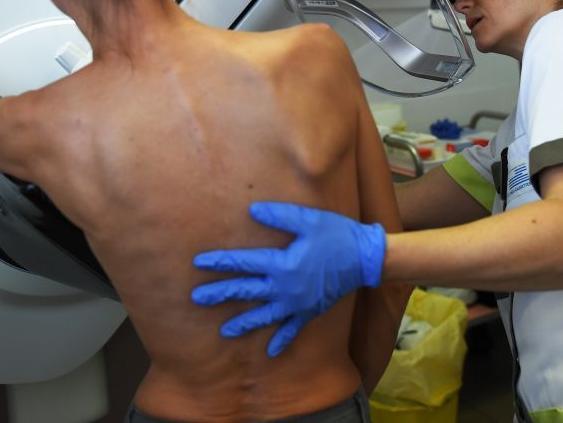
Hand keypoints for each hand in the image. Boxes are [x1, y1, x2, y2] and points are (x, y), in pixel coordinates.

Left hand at [192, 201, 385, 356]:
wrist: (365, 259)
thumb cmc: (336, 235)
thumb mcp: (308, 220)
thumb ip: (279, 216)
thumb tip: (252, 210)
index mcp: (282, 264)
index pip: (243, 263)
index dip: (220, 262)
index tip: (199, 262)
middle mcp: (285, 288)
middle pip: (246, 292)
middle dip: (220, 294)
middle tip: (196, 299)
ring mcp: (297, 303)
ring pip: (264, 316)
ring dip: (243, 323)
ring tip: (224, 332)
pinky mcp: (310, 311)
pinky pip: (292, 329)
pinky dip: (281, 340)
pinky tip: (270, 351)